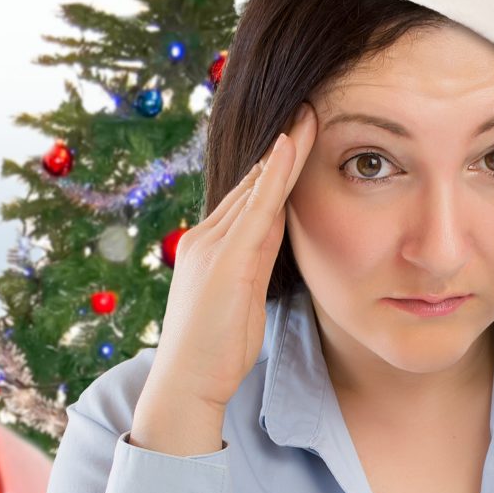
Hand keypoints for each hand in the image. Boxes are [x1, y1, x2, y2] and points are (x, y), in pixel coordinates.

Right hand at [143, 100, 318, 414]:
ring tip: (308, 115)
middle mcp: (206, 238)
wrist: (185, 383)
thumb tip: (273, 242)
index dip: (274, 167)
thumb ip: (254, 266)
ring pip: (255, 189)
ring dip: (283, 150)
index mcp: (210, 247)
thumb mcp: (241, 301)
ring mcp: (212, 246)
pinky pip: (255, 208)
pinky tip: (290, 148)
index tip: (297, 137)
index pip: (249, 199)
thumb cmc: (215, 351)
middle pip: (252, 184)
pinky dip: (274, 175)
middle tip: (309, 109)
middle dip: (282, 147)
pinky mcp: (224, 260)